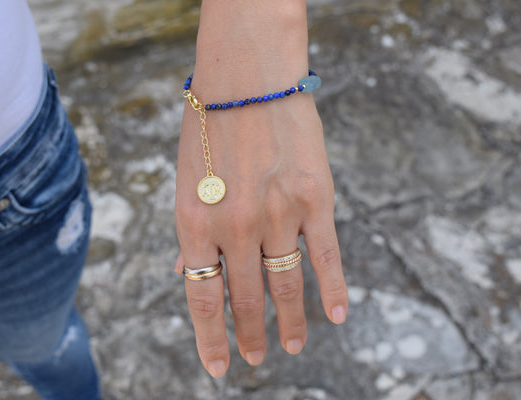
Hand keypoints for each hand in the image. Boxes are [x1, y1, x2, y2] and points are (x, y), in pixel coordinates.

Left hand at [174, 0, 347, 377]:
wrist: (248, 77)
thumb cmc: (209, 128)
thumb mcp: (185, 180)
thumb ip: (189, 230)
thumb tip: (183, 272)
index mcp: (194, 222)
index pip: (202, 298)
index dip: (209, 339)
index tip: (218, 367)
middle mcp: (234, 226)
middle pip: (246, 300)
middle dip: (250, 337)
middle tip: (254, 358)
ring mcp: (277, 214)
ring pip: (286, 286)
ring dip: (290, 324)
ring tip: (292, 346)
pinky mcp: (315, 199)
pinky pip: (326, 257)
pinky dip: (333, 291)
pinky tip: (337, 317)